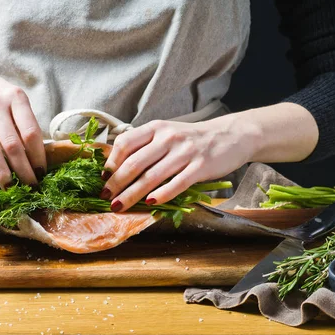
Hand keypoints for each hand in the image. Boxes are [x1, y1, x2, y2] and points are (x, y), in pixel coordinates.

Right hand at [0, 62, 45, 188]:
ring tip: (9, 189)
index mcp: (16, 98)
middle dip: (23, 170)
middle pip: (12, 144)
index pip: (31, 132)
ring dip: (1, 172)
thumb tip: (38, 161)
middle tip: (30, 187)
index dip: (38, 156)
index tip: (43, 174)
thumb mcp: (16, 103)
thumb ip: (25, 125)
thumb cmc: (0, 98)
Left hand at [100, 116, 262, 211]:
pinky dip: (162, 195)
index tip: (103, 178)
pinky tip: (150, 203)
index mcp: (156, 128)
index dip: (111, 162)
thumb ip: (145, 146)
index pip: (125, 143)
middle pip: (135, 163)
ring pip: (152, 176)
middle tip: (105, 198)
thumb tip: (116, 166)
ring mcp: (185, 152)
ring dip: (132, 194)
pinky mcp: (200, 166)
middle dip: (116, 183)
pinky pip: (177, 183)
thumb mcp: (166, 134)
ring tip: (119, 206)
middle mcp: (168, 138)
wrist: (230, 135)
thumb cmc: (192, 139)